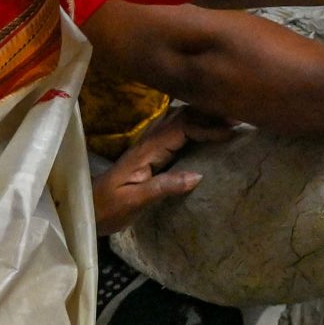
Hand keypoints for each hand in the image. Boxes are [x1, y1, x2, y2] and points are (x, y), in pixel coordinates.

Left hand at [91, 109, 234, 236]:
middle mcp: (148, 141)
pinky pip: (176, 130)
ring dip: (202, 116)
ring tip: (227, 120)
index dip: (207, 127)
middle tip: (238, 118)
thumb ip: (163, 187)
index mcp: (147, 150)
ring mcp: (149, 145)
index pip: (181, 127)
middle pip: (182, 115)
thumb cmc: (108, 208)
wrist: (85, 210)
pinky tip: (206, 129)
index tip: (231, 133)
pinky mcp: (151, 152)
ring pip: (179, 119)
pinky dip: (194, 124)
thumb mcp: (134, 202)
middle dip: (209, 114)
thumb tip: (198, 175)